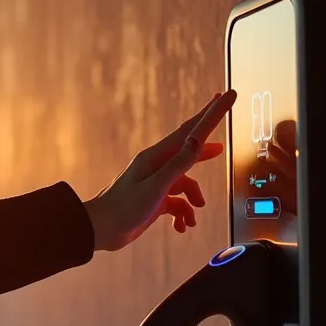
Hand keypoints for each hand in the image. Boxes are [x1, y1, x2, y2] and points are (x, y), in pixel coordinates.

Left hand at [84, 91, 236, 251]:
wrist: (99, 230)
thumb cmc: (122, 207)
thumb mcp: (156, 186)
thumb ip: (179, 164)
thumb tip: (198, 140)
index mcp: (156, 157)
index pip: (191, 130)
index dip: (212, 113)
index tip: (226, 95)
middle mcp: (157, 166)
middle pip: (190, 150)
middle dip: (207, 149)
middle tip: (223, 139)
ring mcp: (156, 183)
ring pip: (186, 184)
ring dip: (194, 199)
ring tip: (194, 213)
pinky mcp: (154, 199)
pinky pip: (177, 202)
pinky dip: (183, 213)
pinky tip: (181, 225)